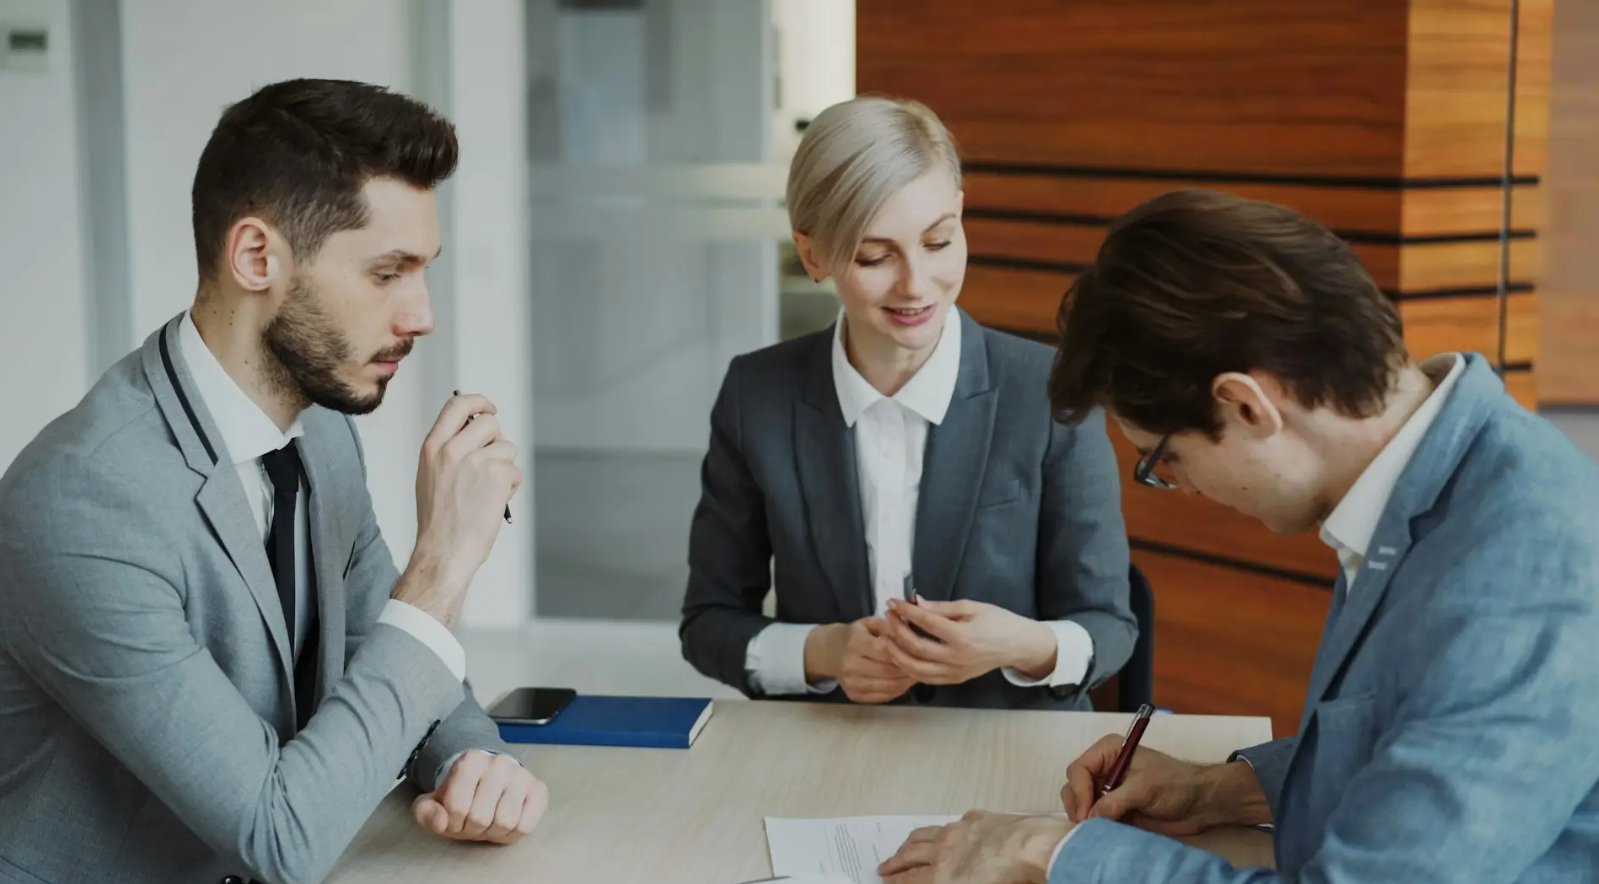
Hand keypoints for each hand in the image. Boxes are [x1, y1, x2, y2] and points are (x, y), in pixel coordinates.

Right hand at [397, 393, 522, 625]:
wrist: (443, 551)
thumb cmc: (439, 521)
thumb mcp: (430, 476)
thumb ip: (449, 451)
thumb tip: (477, 433)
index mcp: (432, 447)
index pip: (457, 405)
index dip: (478, 402)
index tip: (489, 409)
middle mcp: (452, 449)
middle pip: (490, 423)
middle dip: (497, 441)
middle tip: (492, 462)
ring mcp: (476, 460)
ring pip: (507, 448)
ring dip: (504, 468)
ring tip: (486, 491)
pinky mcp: (497, 475)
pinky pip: (515, 471)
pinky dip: (510, 487)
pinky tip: (494, 502)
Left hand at [412, 751, 548, 844]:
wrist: (491, 781)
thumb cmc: (462, 795)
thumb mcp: (435, 803)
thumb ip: (426, 813)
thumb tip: (441, 822)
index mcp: (470, 761)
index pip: (456, 807)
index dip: (453, 822)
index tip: (456, 817)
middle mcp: (499, 763)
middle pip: (481, 817)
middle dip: (473, 829)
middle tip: (474, 821)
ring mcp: (522, 775)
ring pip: (505, 822)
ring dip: (493, 833)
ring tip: (490, 821)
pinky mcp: (539, 790)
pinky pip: (525, 826)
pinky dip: (512, 834)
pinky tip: (507, 823)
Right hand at [804, 618, 916, 702]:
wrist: (830, 651)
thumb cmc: (856, 634)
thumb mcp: (870, 623)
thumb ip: (890, 626)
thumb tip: (912, 633)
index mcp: (855, 643)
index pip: (886, 651)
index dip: (904, 652)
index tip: (918, 650)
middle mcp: (850, 665)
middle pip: (888, 672)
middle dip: (909, 669)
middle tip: (923, 664)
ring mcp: (851, 684)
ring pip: (888, 687)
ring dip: (906, 682)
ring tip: (918, 673)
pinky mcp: (854, 696)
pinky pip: (883, 696)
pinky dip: (898, 690)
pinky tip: (904, 681)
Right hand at [878, 810, 1070, 883]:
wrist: (1033, 847)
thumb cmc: (1010, 880)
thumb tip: (939, 879)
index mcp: (943, 875)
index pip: (910, 880)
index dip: (895, 881)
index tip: (885, 881)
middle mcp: (945, 850)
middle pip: (911, 855)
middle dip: (895, 863)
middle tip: (885, 867)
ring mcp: (960, 831)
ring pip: (927, 834)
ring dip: (911, 842)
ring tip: (905, 846)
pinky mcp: (979, 819)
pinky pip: (956, 821)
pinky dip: (946, 828)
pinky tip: (949, 829)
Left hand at [881, 599, 1058, 684]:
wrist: (1017, 645)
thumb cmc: (998, 621)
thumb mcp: (972, 607)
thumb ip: (942, 607)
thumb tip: (916, 602)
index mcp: (963, 636)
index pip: (926, 622)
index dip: (906, 611)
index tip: (893, 601)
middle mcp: (957, 657)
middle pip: (917, 647)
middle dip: (897, 631)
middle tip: (888, 617)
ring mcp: (955, 672)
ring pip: (917, 669)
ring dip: (897, 653)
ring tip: (886, 638)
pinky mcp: (955, 679)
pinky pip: (926, 678)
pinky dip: (909, 668)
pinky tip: (899, 656)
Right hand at [1061, 735, 1268, 836]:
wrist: (1201, 803)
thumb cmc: (1176, 785)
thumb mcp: (1145, 788)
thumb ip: (1115, 801)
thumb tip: (1090, 817)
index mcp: (1109, 752)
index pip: (1079, 769)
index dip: (1079, 791)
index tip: (1086, 813)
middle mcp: (1104, 769)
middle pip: (1074, 786)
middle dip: (1078, 805)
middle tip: (1087, 824)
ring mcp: (1108, 790)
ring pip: (1081, 804)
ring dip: (1085, 817)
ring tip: (1096, 830)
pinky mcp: (1115, 809)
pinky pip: (1095, 818)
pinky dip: (1094, 826)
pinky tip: (1100, 833)